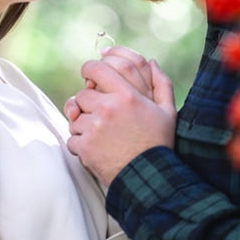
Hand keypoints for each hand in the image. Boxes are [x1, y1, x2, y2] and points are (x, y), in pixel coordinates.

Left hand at [65, 52, 176, 187]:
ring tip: (104, 135)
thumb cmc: (158, 143)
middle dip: (88, 101)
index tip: (90, 74)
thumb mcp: (167, 112)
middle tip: (101, 113)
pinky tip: (99, 148)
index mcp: (128, 95)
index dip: (90, 68)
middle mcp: (108, 108)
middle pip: (83, 93)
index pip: (98, 67)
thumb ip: (161, 83)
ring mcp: (94, 127)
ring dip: (84, 124)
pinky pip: (72, 137)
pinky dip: (81, 143)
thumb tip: (151, 61)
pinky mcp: (85, 145)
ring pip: (75, 115)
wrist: (148, 178)